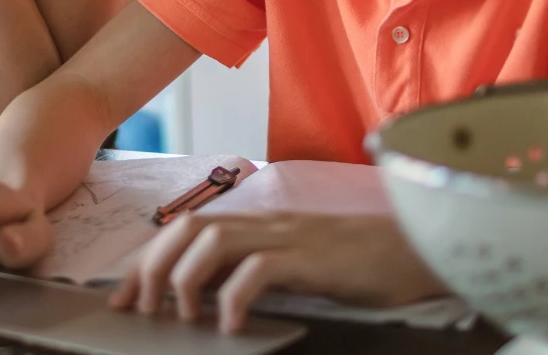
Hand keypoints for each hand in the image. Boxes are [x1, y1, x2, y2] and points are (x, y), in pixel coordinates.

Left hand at [109, 212, 447, 333]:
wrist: (424, 250)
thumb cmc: (366, 264)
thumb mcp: (301, 264)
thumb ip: (259, 269)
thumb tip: (210, 298)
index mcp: (260, 224)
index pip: (187, 228)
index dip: (147, 260)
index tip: (123, 297)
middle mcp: (267, 222)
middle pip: (188, 227)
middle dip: (152, 267)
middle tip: (140, 310)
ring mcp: (289, 236)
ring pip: (213, 239)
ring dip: (184, 278)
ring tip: (179, 318)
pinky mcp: (312, 257)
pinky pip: (259, 268)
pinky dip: (234, 296)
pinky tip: (230, 325)